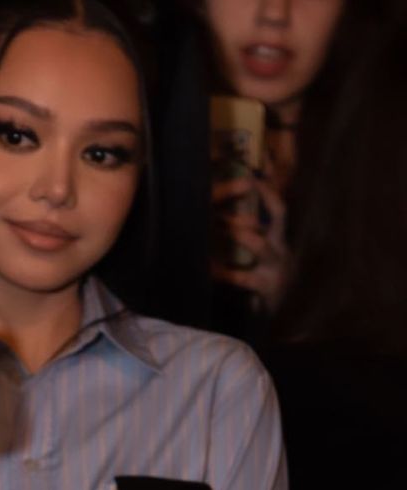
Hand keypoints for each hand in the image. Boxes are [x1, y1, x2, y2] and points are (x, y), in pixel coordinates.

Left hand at [211, 175, 291, 309]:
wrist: (274, 323)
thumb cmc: (260, 282)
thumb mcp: (259, 256)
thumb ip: (247, 234)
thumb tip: (223, 210)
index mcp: (278, 238)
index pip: (278, 204)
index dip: (268, 186)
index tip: (255, 166)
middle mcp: (281, 248)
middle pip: (280, 214)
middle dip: (263, 197)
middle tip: (243, 181)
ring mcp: (278, 268)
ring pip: (259, 244)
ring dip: (237, 233)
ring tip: (215, 226)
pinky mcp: (268, 289)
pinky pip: (244, 277)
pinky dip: (225, 271)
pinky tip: (209, 268)